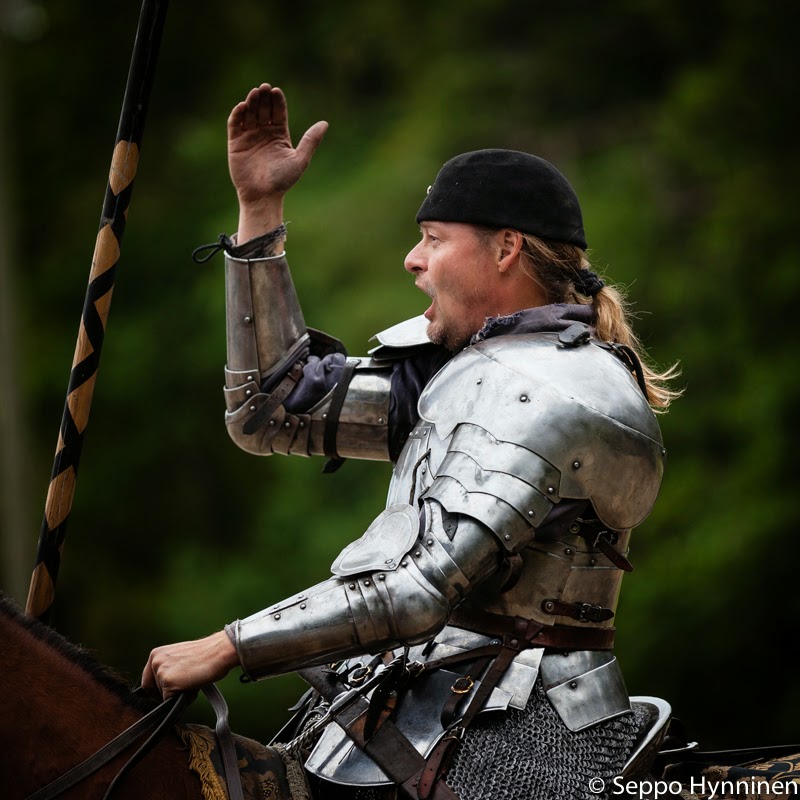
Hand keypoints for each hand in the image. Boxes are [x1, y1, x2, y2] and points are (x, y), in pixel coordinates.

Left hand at [141, 630, 240, 699]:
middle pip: (151, 690)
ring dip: (176, 695)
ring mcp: (160, 672)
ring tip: (192, 682)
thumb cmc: (205, 655)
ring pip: (162, 696)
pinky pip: (170, 702)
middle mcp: (155, 661)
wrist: (219, 652)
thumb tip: (161, 687)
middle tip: (183, 688)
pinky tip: (193, 687)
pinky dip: (181, 699)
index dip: (158, 689)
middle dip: (165, 693)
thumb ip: (167, 668)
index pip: (148, 680)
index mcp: (156, 654)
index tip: (171, 690)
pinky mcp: (168, 682)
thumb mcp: (179, 657)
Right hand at [228, 83, 327, 237]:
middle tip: (264, 88)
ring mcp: (249, 137)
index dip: (277, 101)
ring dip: (251, 102)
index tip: (276, 91)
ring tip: (255, 93)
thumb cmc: (283, 180)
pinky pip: (235, 124)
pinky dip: (237, 114)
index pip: (278, 112)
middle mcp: (264, 133)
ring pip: (249, 114)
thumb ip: (310, 141)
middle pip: (263, 110)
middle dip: (263, 98)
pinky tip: (243, 106)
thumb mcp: (300, 159)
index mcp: (279, 135)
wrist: (263, 196)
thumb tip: (325, 123)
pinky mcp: (235, 143)